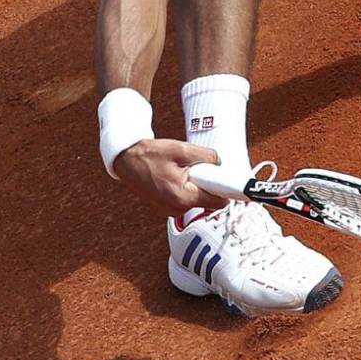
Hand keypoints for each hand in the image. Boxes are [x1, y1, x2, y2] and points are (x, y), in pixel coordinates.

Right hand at [113, 138, 228, 217]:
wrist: (125, 160)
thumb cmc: (149, 154)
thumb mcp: (182, 149)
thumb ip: (207, 157)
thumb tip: (220, 164)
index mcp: (182, 197)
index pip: (218, 201)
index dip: (227, 190)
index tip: (234, 183)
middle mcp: (176, 209)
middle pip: (209, 200)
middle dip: (209, 184)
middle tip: (199, 168)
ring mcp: (170, 210)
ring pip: (197, 199)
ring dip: (197, 185)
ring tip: (182, 170)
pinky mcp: (167, 207)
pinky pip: (186, 199)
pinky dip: (187, 188)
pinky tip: (176, 175)